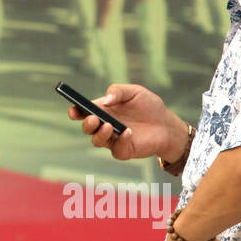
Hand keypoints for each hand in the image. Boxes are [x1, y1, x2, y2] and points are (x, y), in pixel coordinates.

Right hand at [67, 82, 187, 162]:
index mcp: (103, 109)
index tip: (74, 109)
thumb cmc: (149, 106)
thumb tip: (105, 100)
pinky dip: (120, 141)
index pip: (83, 111)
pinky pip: (116, 150)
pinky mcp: (124, 150)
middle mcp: (104, 125)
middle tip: (93, 118)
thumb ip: (118, 91)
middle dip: (86, 124)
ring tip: (109, 126)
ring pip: (97, 141)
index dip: (75, 111)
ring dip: (100, 134)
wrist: (167, 124)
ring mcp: (113, 139)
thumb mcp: (135, 91)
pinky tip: (128, 132)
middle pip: (87, 128)